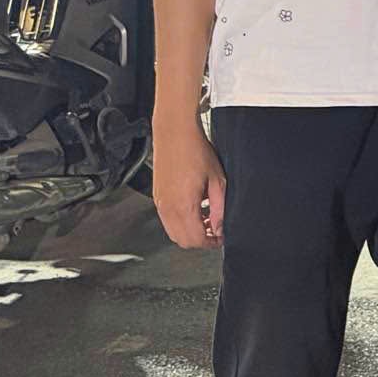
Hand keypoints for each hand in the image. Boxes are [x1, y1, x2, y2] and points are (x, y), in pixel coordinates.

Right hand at [151, 118, 225, 249]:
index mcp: (183, 205)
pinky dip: (181, 220)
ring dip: (190, 230)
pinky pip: (167, 219)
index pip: (195, 240)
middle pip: (182, 240)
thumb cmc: (196, 151)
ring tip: (207, 217)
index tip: (221, 237)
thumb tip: (221, 228)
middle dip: (200, 240)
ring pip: (173, 231)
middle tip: (215, 230)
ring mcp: (159, 202)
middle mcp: (167, 207)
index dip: (211, 243)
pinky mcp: (157, 196)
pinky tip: (195, 207)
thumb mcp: (217, 181)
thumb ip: (220, 208)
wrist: (175, 133)